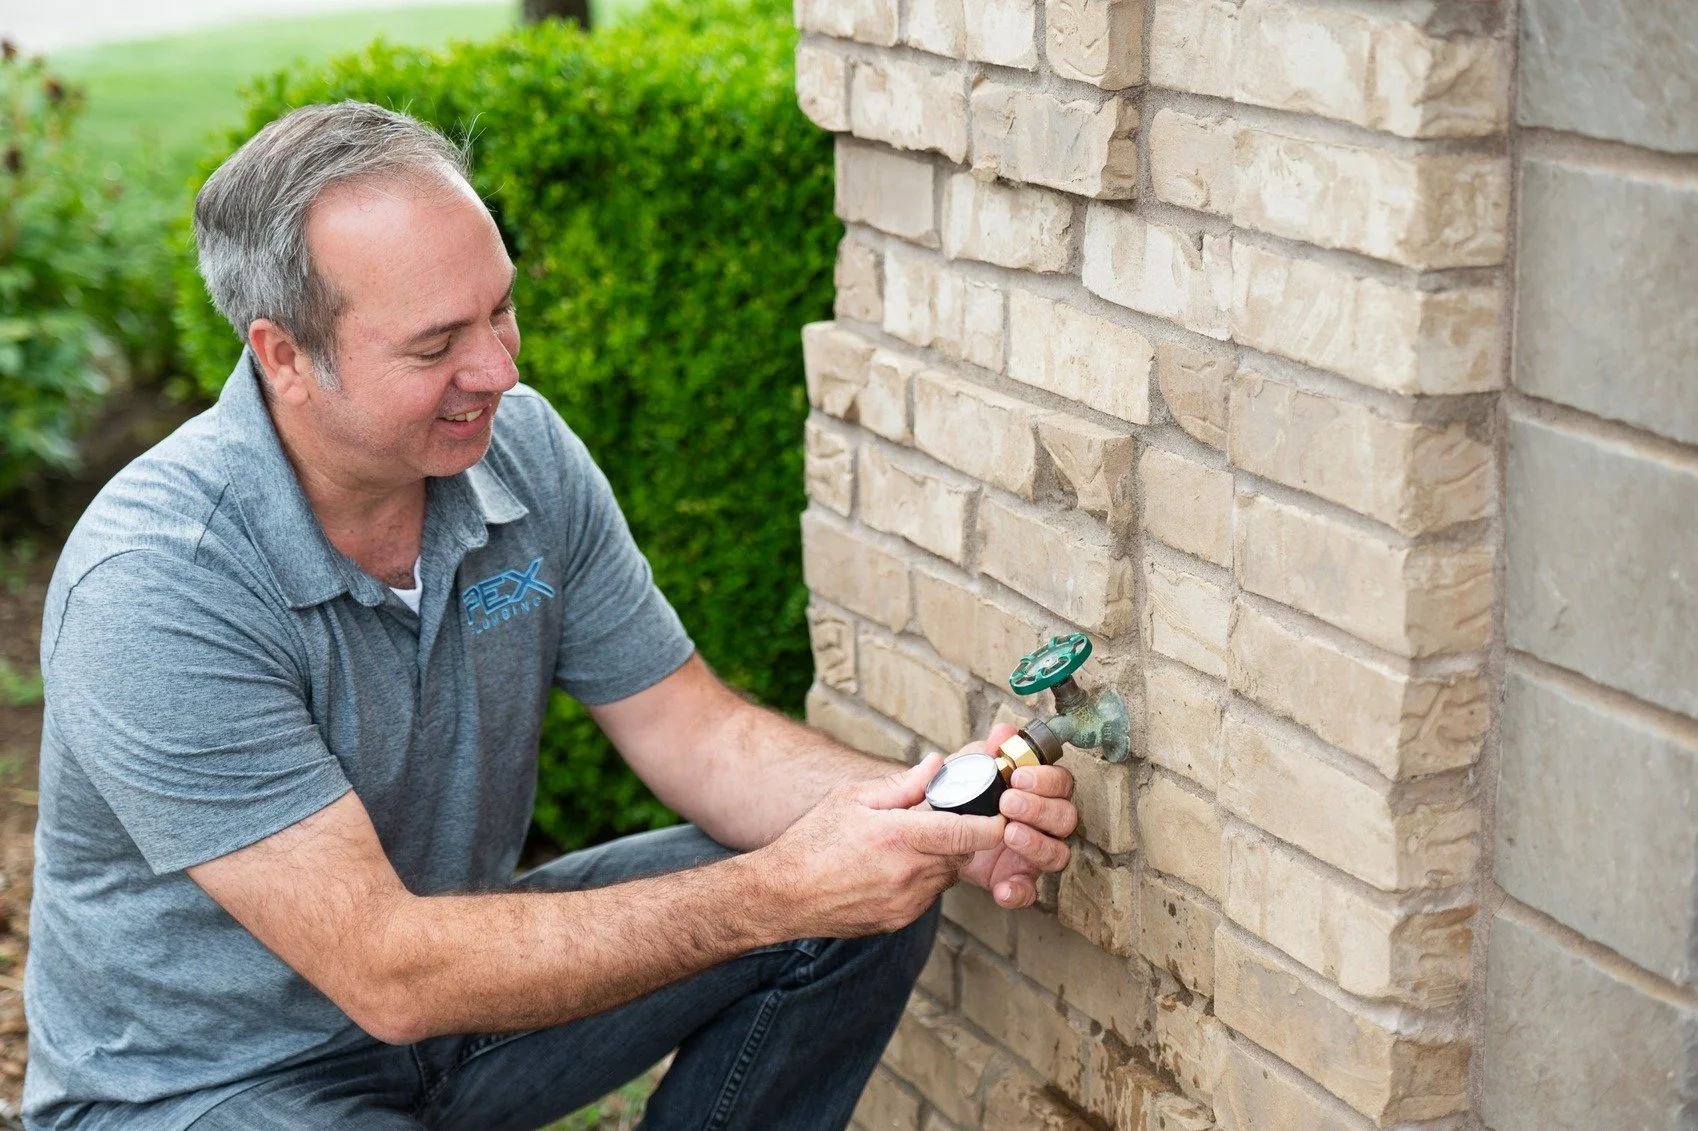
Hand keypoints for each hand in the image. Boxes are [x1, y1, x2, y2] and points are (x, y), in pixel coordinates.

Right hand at [762, 755, 1005, 937]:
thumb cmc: (813, 841)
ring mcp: (906, 901)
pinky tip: (892, 868)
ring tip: (906, 845)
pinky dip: (922, 879)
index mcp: (899, 837)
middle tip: (941, 821)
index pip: (967, 832)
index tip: (1002, 815)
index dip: (993, 825)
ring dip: (940, 858)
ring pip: (946, 875)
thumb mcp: (852, 798)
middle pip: (961, 854)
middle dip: (960, 837)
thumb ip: (901, 785)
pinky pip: (927, 895)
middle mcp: (908, 873)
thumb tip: (936, 765)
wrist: (783, 895)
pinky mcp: (899, 919)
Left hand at [953, 724, 1077, 908]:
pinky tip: (1002, 888)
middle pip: (1066, 817)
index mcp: (1037, 791)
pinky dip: (1019, 892)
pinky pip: (1029, 892)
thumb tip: (1003, 731)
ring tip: (1009, 833)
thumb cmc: (959, 793)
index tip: (1018, 776)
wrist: (932, 830)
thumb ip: (986, 751)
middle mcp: (1043, 823)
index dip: (1047, 780)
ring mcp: (1033, 853)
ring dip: (1037, 844)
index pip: (1061, 783)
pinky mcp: (1016, 879)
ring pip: (1058, 854)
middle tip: (1009, 802)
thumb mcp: (966, 768)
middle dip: (1041, 809)